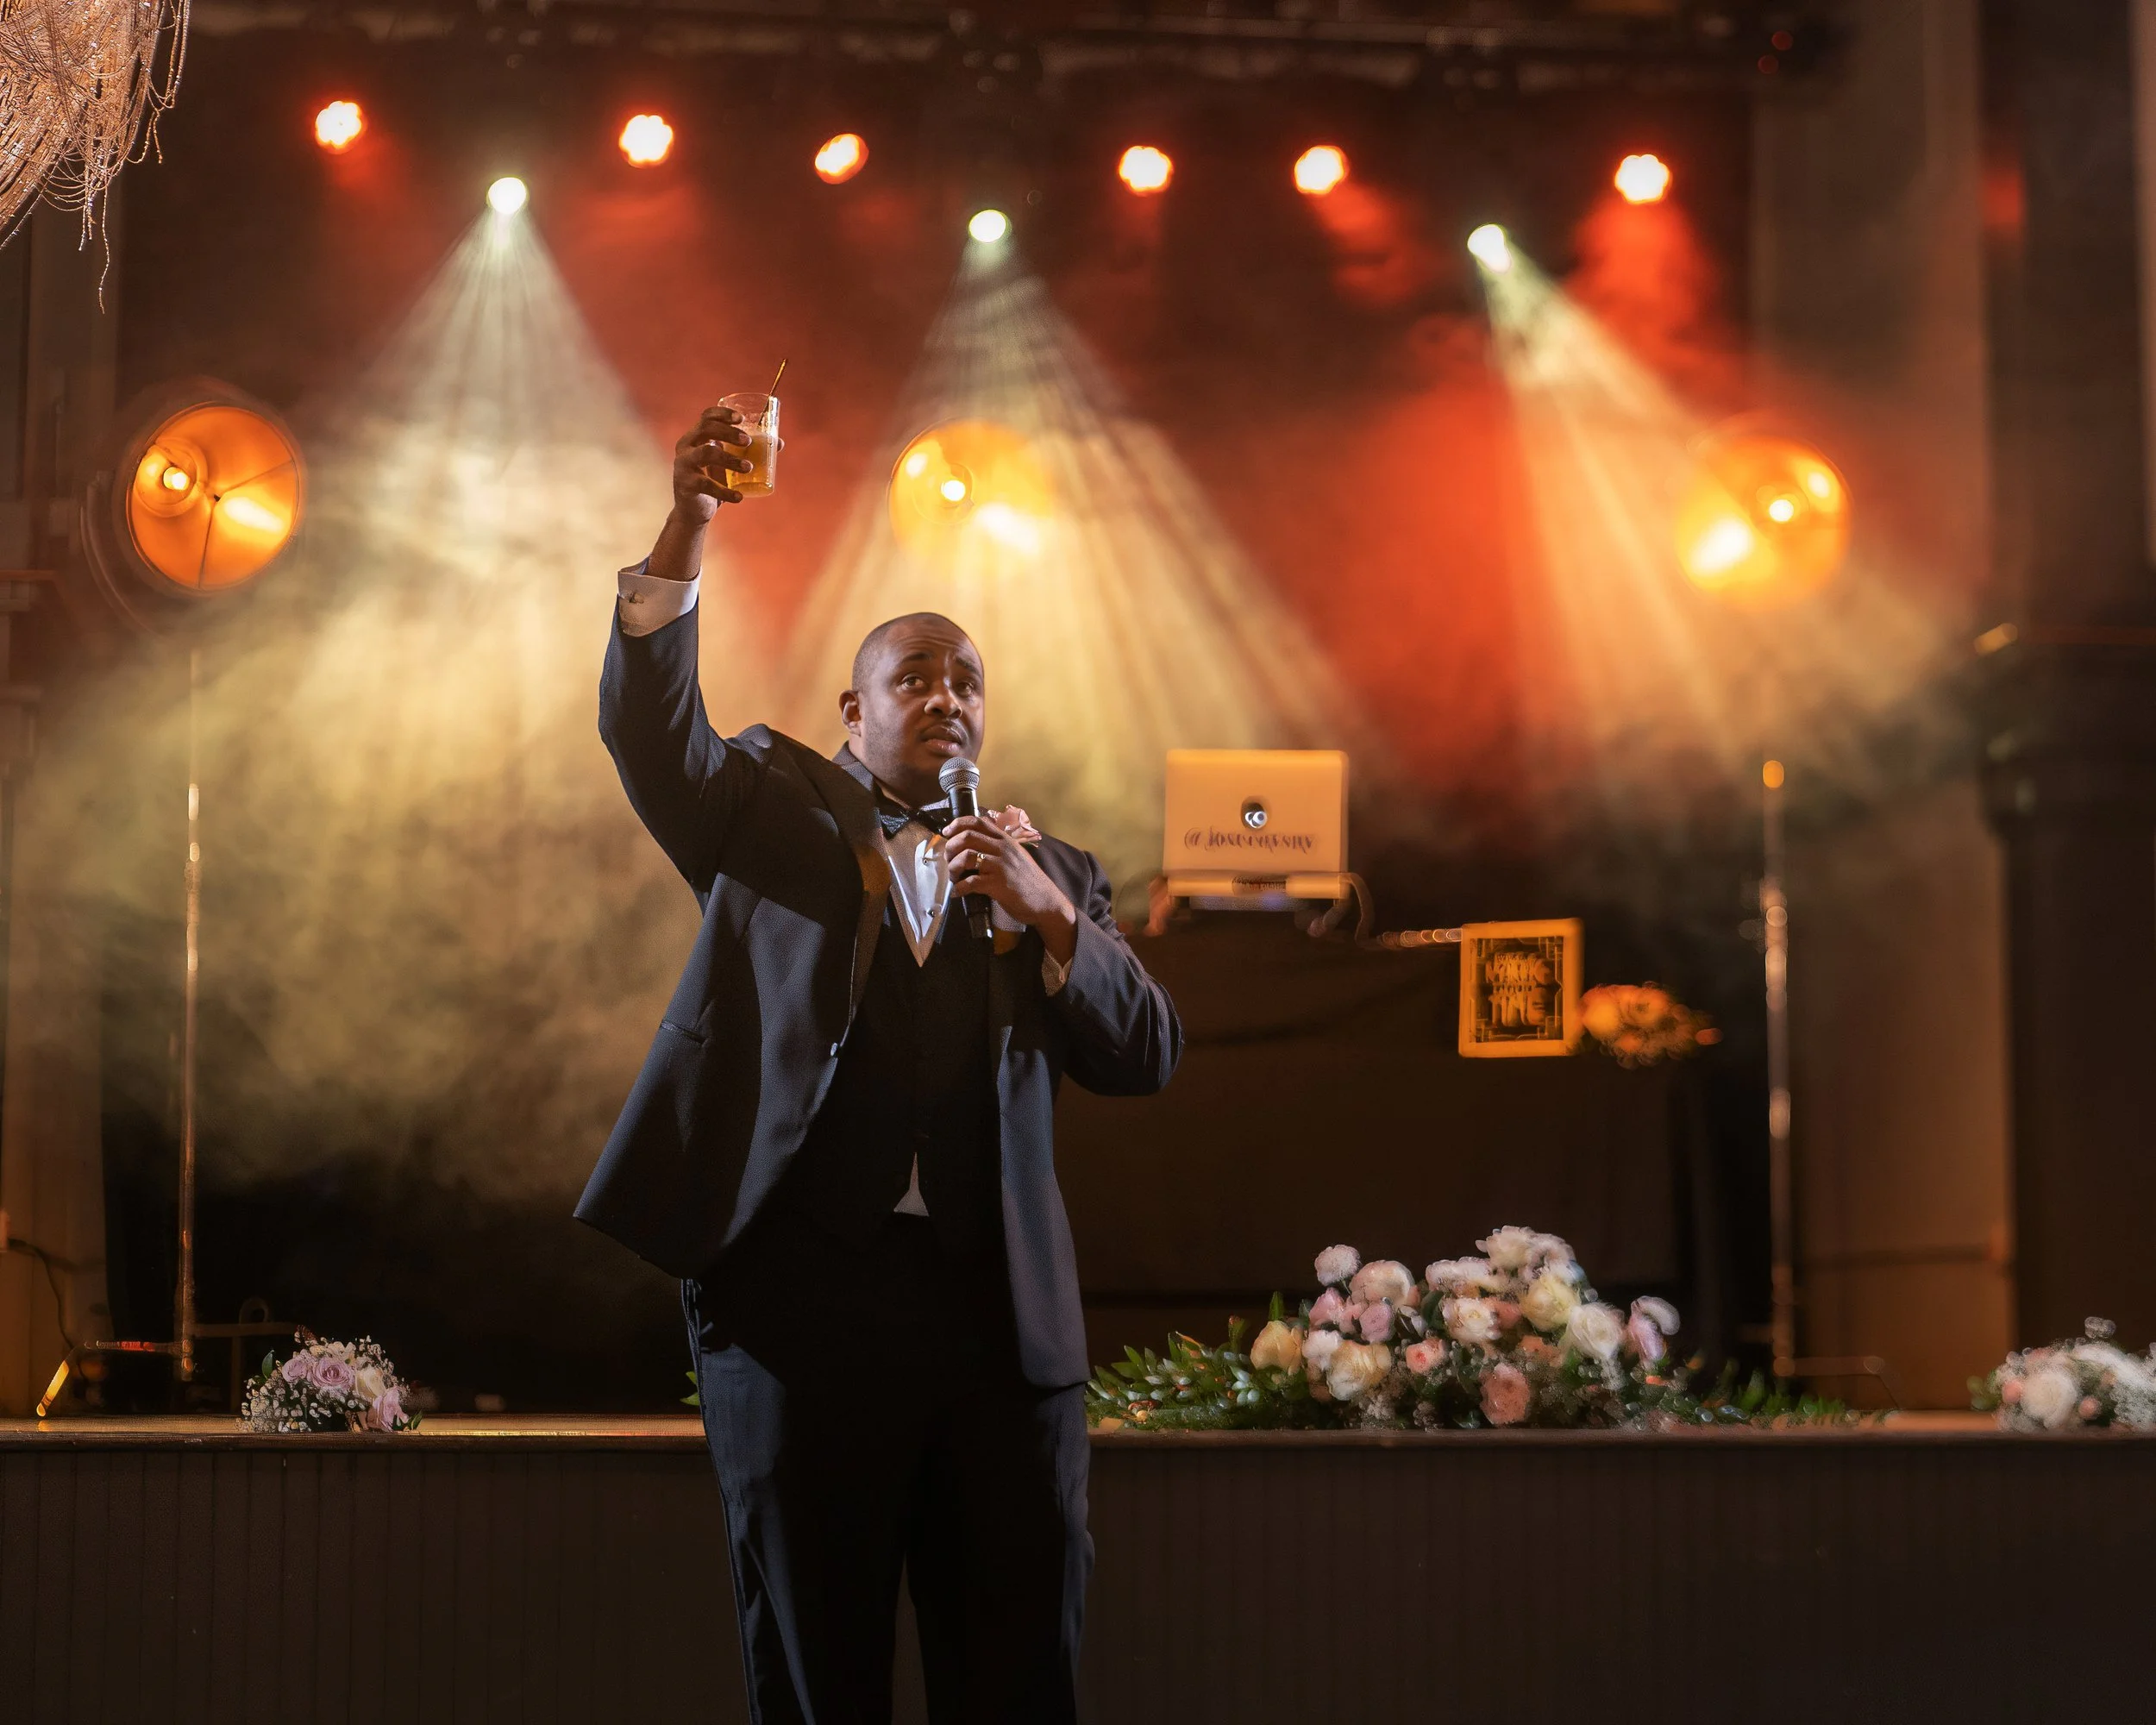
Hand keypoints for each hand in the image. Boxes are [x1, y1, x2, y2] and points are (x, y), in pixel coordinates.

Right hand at [672, 405, 752, 521]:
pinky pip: (706, 485)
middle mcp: (686, 446)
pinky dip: (725, 491)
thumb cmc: (713, 481)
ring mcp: (684, 464)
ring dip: (730, 458)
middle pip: (706, 429)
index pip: (706, 417)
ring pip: (706, 453)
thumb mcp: (728, 464)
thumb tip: (779, 442)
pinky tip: (739, 497)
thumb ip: (748, 453)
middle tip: (748, 441)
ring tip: (749, 467)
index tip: (741, 418)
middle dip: (728, 432)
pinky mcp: (686, 484)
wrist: (694, 510)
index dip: (722, 413)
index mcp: (697, 437)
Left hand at [943, 816, 1077, 961]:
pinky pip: (970, 882)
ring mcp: (1001, 866)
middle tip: (949, 861)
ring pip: (966, 857)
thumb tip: (974, 842)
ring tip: (954, 878)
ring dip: (953, 868)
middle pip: (967, 837)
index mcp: (1005, 840)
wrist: (1047, 902)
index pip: (977, 821)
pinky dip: (959, 888)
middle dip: (951, 848)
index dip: (957, 824)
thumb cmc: (1029, 881)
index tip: (946, 833)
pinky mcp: (998, 884)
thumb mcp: (1016, 856)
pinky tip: (957, 893)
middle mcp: (1003, 849)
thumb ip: (999, 847)